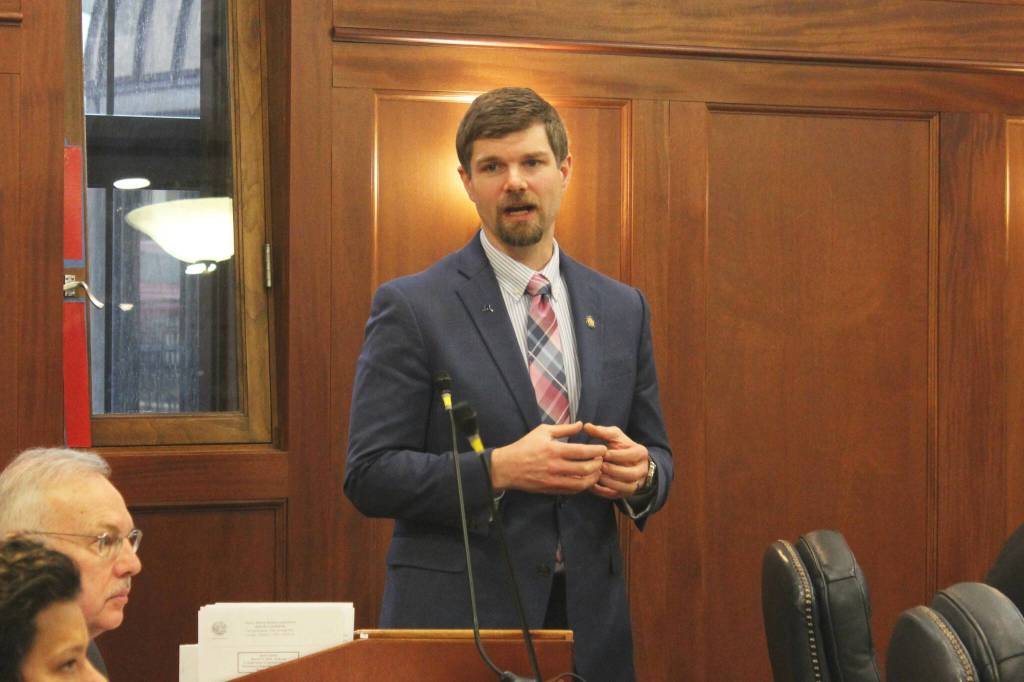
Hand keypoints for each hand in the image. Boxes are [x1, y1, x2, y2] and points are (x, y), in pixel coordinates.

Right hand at [490, 421, 606, 494]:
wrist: (507, 467)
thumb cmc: (525, 446)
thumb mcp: (542, 431)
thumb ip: (564, 428)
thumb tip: (581, 424)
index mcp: (554, 450)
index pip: (582, 452)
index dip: (596, 451)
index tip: (603, 449)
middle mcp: (555, 466)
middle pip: (585, 469)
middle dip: (598, 465)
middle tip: (602, 460)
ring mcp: (553, 480)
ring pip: (581, 484)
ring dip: (593, 478)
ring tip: (597, 471)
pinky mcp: (551, 490)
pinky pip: (572, 491)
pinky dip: (582, 486)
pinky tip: (586, 479)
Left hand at [583, 423, 648, 499]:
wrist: (629, 462)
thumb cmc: (620, 446)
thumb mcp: (614, 436)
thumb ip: (601, 431)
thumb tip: (586, 426)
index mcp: (640, 453)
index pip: (630, 455)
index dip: (616, 455)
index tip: (603, 453)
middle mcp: (641, 469)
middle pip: (630, 474)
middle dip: (613, 470)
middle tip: (599, 466)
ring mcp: (635, 483)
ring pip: (626, 487)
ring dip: (610, 482)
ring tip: (596, 475)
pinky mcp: (625, 493)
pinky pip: (616, 495)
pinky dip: (604, 492)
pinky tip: (592, 485)